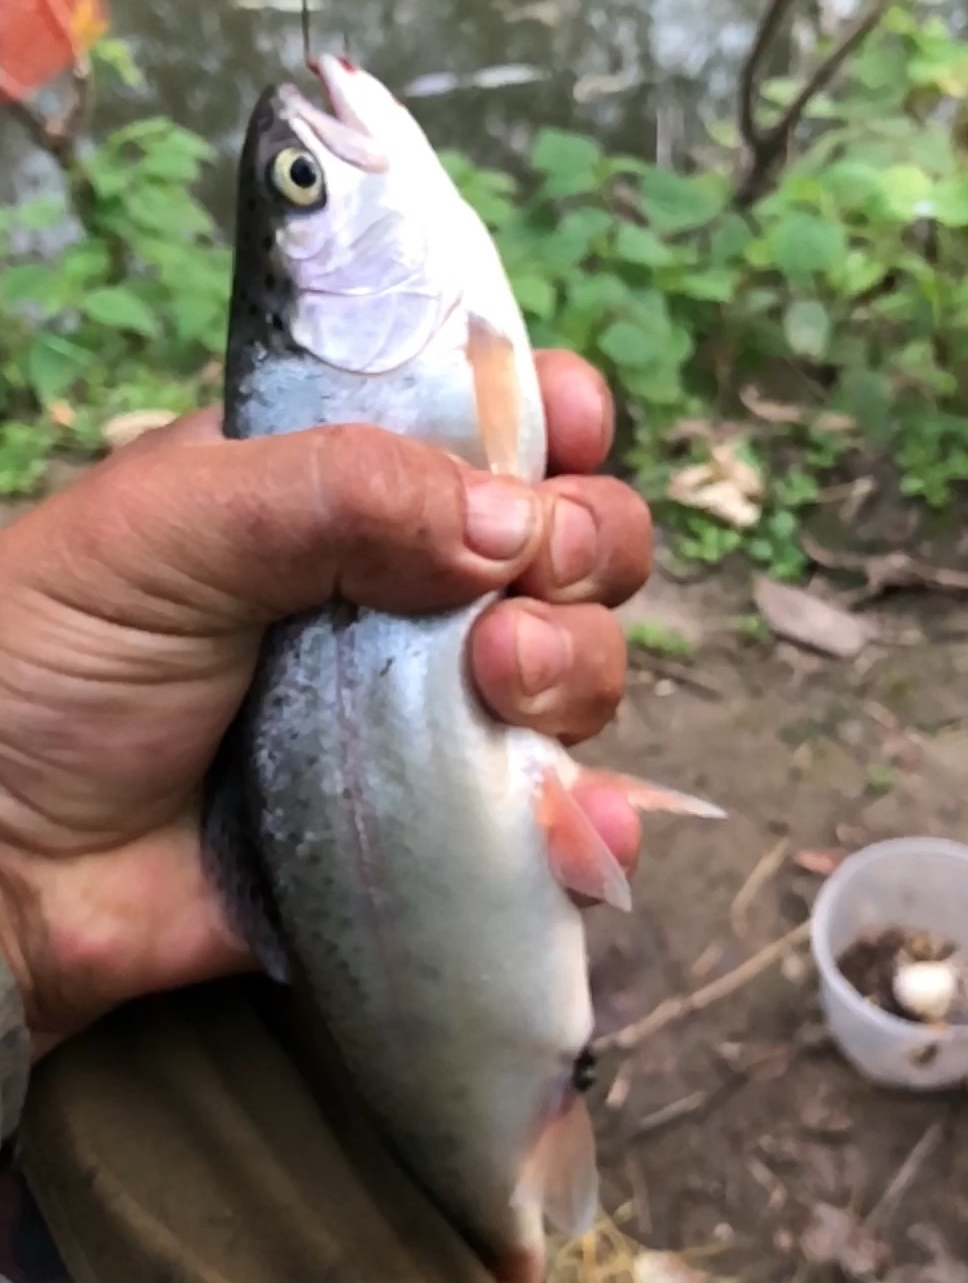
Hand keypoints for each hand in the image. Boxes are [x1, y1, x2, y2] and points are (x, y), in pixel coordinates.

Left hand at [0, 352, 650, 1048]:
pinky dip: (594, 821)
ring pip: (578, 670)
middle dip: (583, 553)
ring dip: (580, 672)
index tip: (565, 437)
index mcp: (342, 488)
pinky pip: (551, 819)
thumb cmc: (53, 661)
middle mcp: (403, 592)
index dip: (549, 418)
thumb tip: (513, 522)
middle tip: (514, 600)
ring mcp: (427, 714)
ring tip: (505, 694)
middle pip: (570, 546)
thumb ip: (340, 490)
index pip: (488, 424)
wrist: (3, 864)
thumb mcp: (175, 525)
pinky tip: (585, 824)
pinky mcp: (434, 827)